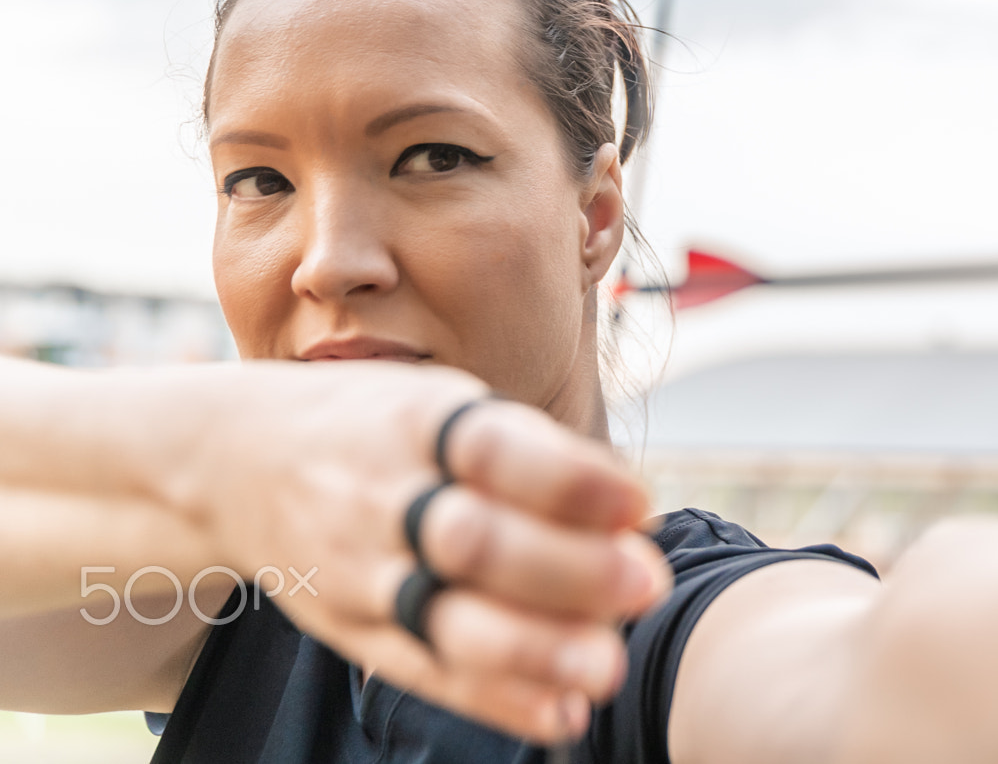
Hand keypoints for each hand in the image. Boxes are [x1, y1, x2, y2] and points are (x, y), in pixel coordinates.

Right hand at [175, 362, 672, 740]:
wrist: (228, 460)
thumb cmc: (379, 427)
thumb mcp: (442, 403)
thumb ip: (533, 451)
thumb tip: (635, 509)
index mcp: (413, 421)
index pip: (493, 448)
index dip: (569, 479)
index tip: (640, 504)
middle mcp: (380, 496)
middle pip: (470, 540)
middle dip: (565, 569)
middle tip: (646, 586)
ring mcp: (358, 569)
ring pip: (442, 617)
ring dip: (533, 649)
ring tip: (606, 666)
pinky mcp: (350, 630)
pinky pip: (422, 671)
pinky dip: (495, 699)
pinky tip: (560, 716)